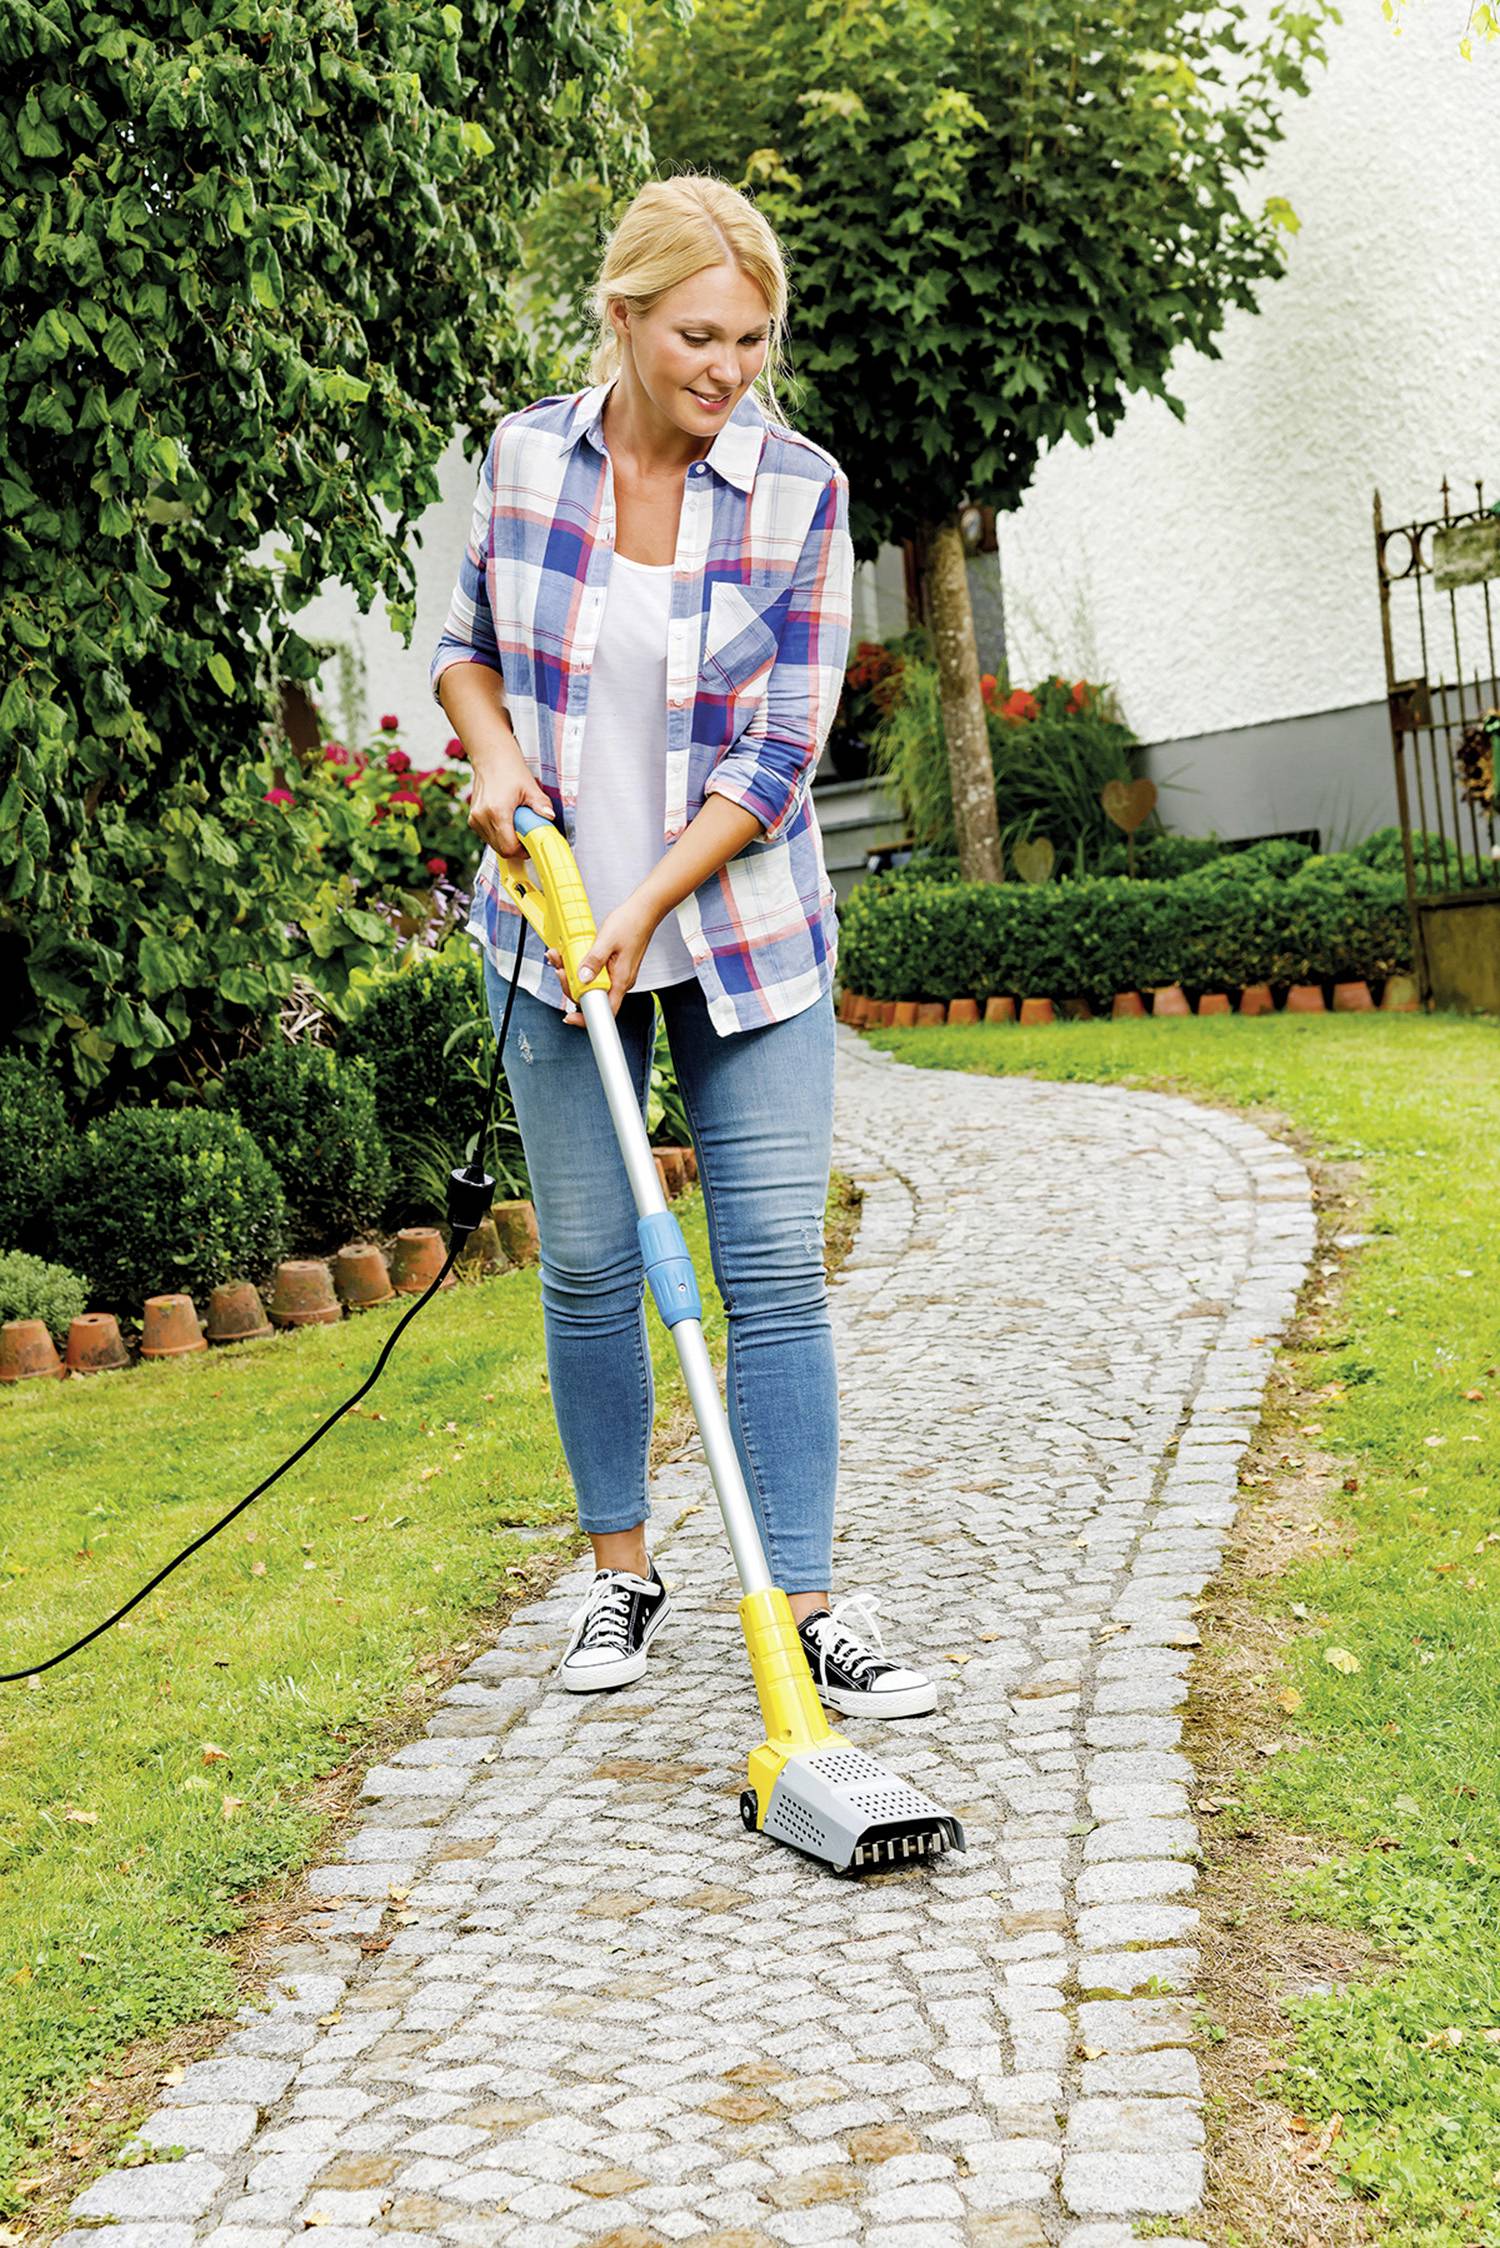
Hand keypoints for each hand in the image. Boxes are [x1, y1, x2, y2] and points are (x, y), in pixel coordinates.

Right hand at [466, 744, 554, 864]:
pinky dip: (499, 835)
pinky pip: (487, 837)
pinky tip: (506, 822)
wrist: (491, 757)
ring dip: (507, 841)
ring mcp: (475, 819)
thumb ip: (541, 805)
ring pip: (493, 845)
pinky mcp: (472, 819)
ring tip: (516, 825)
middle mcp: (482, 817)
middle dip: (516, 847)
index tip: (531, 845)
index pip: (508, 847)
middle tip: (527, 835)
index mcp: (497, 812)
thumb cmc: (510, 769)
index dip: (522, 851)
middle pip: (501, 850)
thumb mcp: (530, 788)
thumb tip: (550, 817)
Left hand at [546, 894, 660, 1025]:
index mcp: (621, 981)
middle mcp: (620, 982)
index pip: (605, 1011)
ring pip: (591, 984)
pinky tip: (573, 956)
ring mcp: (617, 976)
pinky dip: (582, 967)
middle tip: (559, 968)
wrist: (644, 912)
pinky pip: (595, 974)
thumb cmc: (631, 923)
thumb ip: (593, 960)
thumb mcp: (606, 940)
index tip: (569, 1017)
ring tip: (561, 957)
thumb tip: (582, 978)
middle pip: (592, 997)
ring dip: (573, 973)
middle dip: (571, 985)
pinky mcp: (614, 968)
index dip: (586, 1019)